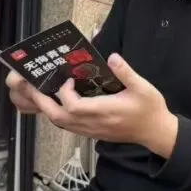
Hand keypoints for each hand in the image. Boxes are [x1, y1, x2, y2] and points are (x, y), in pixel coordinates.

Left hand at [10, 55, 179, 156]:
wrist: (155, 132)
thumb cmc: (150, 109)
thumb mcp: (143, 87)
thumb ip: (126, 72)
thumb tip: (112, 57)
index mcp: (105, 111)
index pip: (74, 106)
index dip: (65, 93)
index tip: (69, 78)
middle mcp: (94, 123)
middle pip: (59, 118)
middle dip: (44, 102)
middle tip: (35, 86)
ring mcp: (91, 130)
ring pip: (61, 123)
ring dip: (48, 108)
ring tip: (40, 92)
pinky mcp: (92, 133)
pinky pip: (68, 126)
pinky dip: (57, 114)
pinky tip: (57, 103)